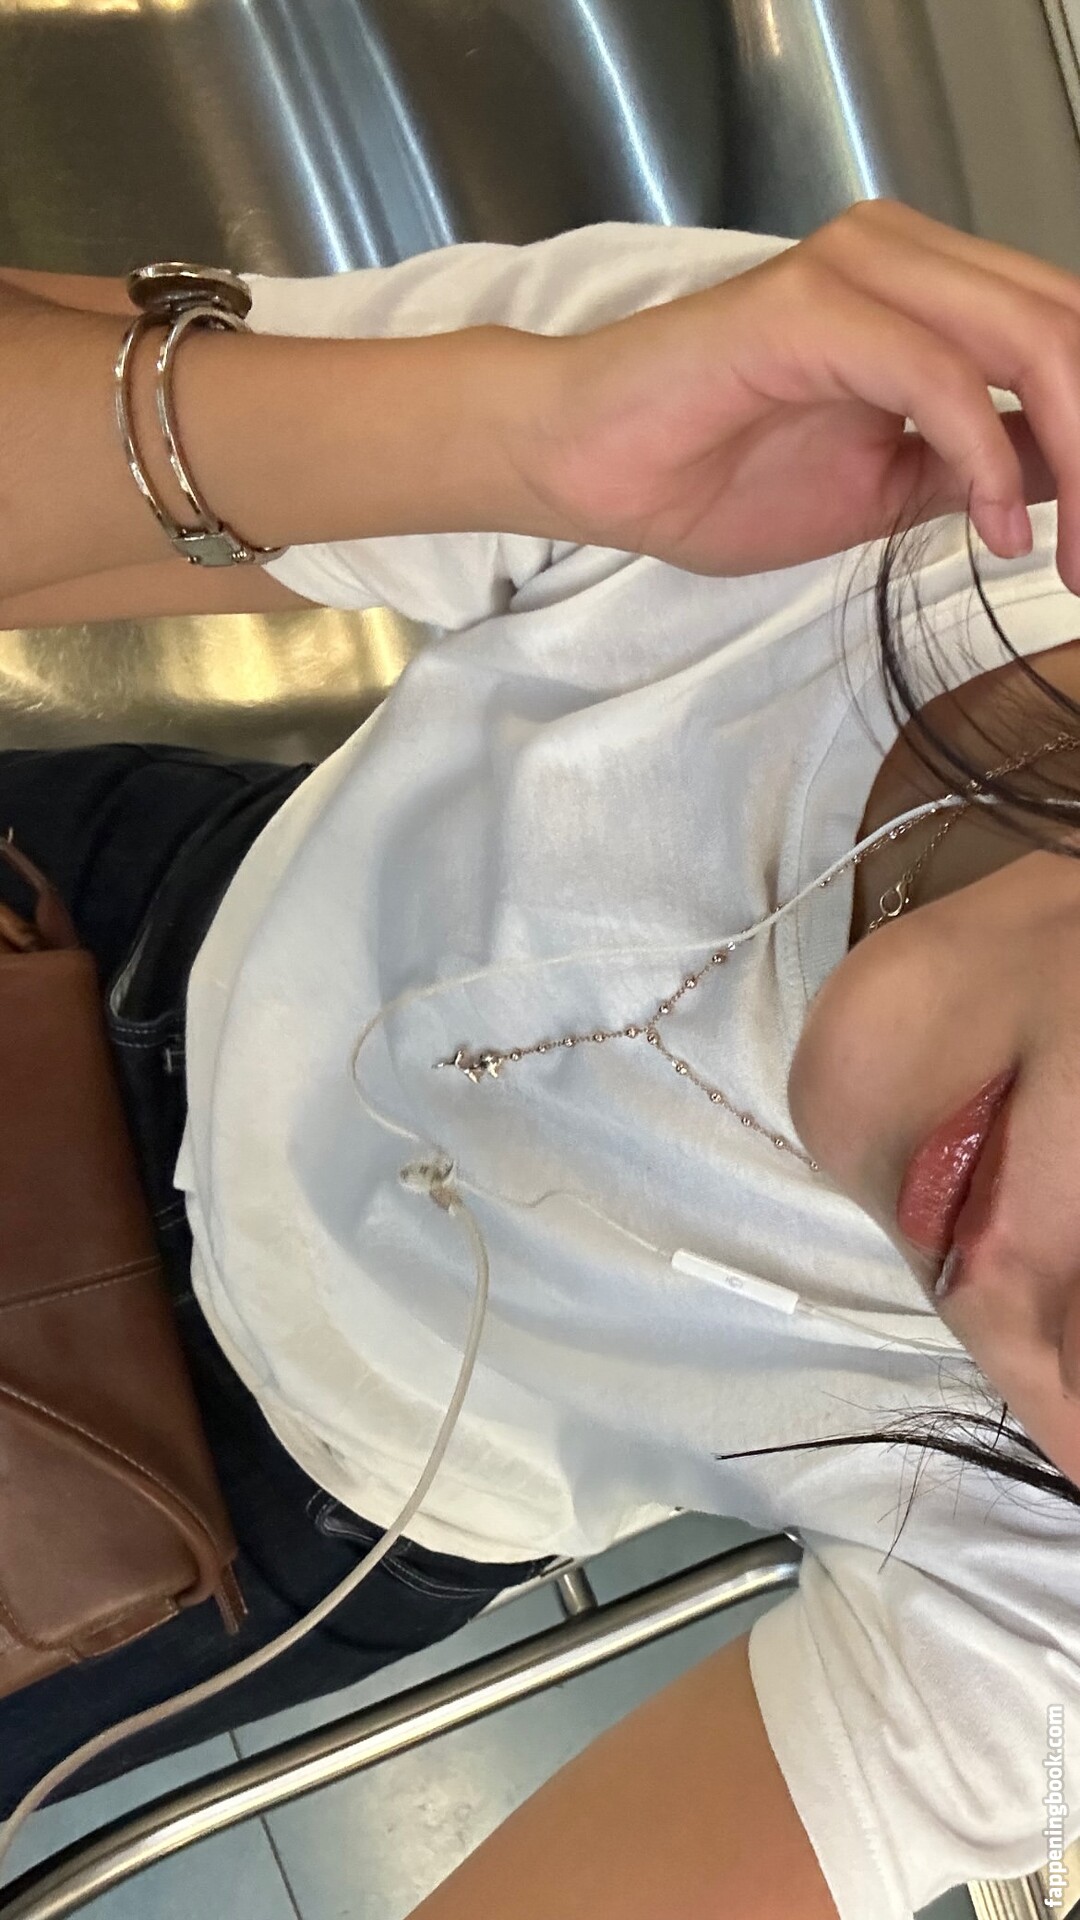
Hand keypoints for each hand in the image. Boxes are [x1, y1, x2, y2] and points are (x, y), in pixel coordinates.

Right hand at [523, 199, 1077, 587]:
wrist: (590, 468)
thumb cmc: (713, 474)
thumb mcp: (887, 487)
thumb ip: (980, 465)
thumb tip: (1069, 474)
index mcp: (929, 287)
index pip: (1067, 333)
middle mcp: (905, 255)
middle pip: (1069, 328)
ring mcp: (858, 271)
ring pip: (1030, 339)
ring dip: (1078, 454)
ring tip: (1067, 555)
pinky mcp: (809, 307)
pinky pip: (937, 374)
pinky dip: (985, 455)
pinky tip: (995, 526)